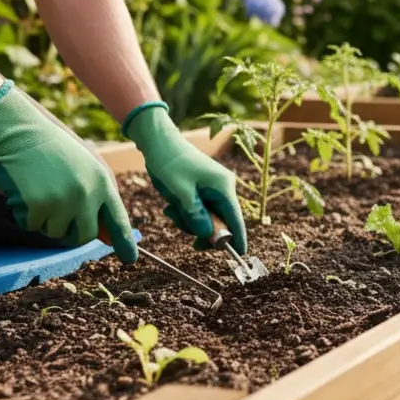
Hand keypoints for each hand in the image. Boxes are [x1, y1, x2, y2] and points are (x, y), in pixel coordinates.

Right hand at [0, 80, 137, 262]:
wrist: (20, 130)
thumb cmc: (50, 147)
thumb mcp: (83, 166)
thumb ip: (94, 195)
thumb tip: (103, 234)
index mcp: (102, 182)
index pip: (117, 218)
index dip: (124, 241)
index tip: (130, 258)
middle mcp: (88, 194)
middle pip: (83, 235)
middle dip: (69, 233)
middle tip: (55, 217)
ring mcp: (64, 201)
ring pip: (54, 232)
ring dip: (43, 219)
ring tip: (37, 191)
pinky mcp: (40, 206)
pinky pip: (31, 224)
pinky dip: (23, 213)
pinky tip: (23, 190)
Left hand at [123, 103, 246, 253]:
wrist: (159, 143)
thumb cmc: (169, 163)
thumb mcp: (180, 192)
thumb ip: (195, 215)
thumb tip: (207, 235)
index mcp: (223, 187)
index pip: (235, 219)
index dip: (236, 238)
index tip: (239, 256)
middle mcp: (223, 189)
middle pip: (220, 222)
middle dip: (200, 228)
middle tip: (178, 221)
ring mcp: (214, 190)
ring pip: (207, 219)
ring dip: (188, 221)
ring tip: (170, 209)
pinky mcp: (204, 191)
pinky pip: (199, 212)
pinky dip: (186, 214)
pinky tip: (172, 205)